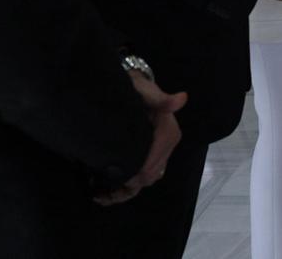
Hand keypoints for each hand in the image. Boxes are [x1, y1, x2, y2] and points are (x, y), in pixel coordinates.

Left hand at [94, 74, 186, 205]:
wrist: (134, 88)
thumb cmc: (137, 88)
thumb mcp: (144, 89)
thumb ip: (159, 98)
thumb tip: (182, 99)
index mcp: (169, 134)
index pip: (153, 164)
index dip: (133, 175)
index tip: (110, 178)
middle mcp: (167, 146)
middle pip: (149, 177)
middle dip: (126, 186)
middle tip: (99, 188)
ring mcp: (159, 154)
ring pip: (145, 182)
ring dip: (124, 191)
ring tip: (101, 194)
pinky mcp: (151, 157)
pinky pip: (142, 180)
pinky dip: (126, 190)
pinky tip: (106, 193)